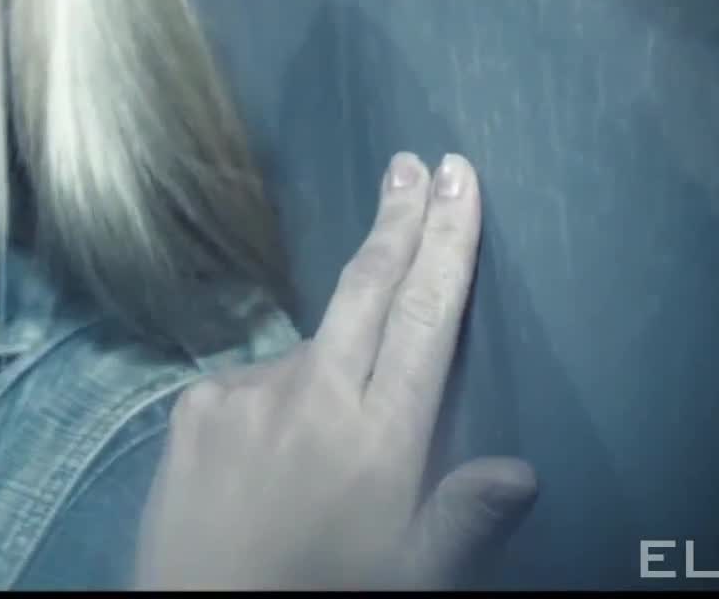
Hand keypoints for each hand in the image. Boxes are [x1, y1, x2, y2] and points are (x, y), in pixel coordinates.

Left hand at [134, 153, 537, 589]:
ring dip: (329, 366)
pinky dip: (274, 403)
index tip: (458, 182)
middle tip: (414, 162)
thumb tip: (522, 471)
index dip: (446, 243)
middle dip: (398, 220)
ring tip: (318, 449)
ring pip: (309, 350)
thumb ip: (462, 515)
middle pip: (367, 288)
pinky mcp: (196, 405)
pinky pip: (253, 385)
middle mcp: (313, 398)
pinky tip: (268, 459)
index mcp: (379, 438)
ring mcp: (247, 394)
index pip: (426, 317)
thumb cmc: (317, 595)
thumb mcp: (408, 573)